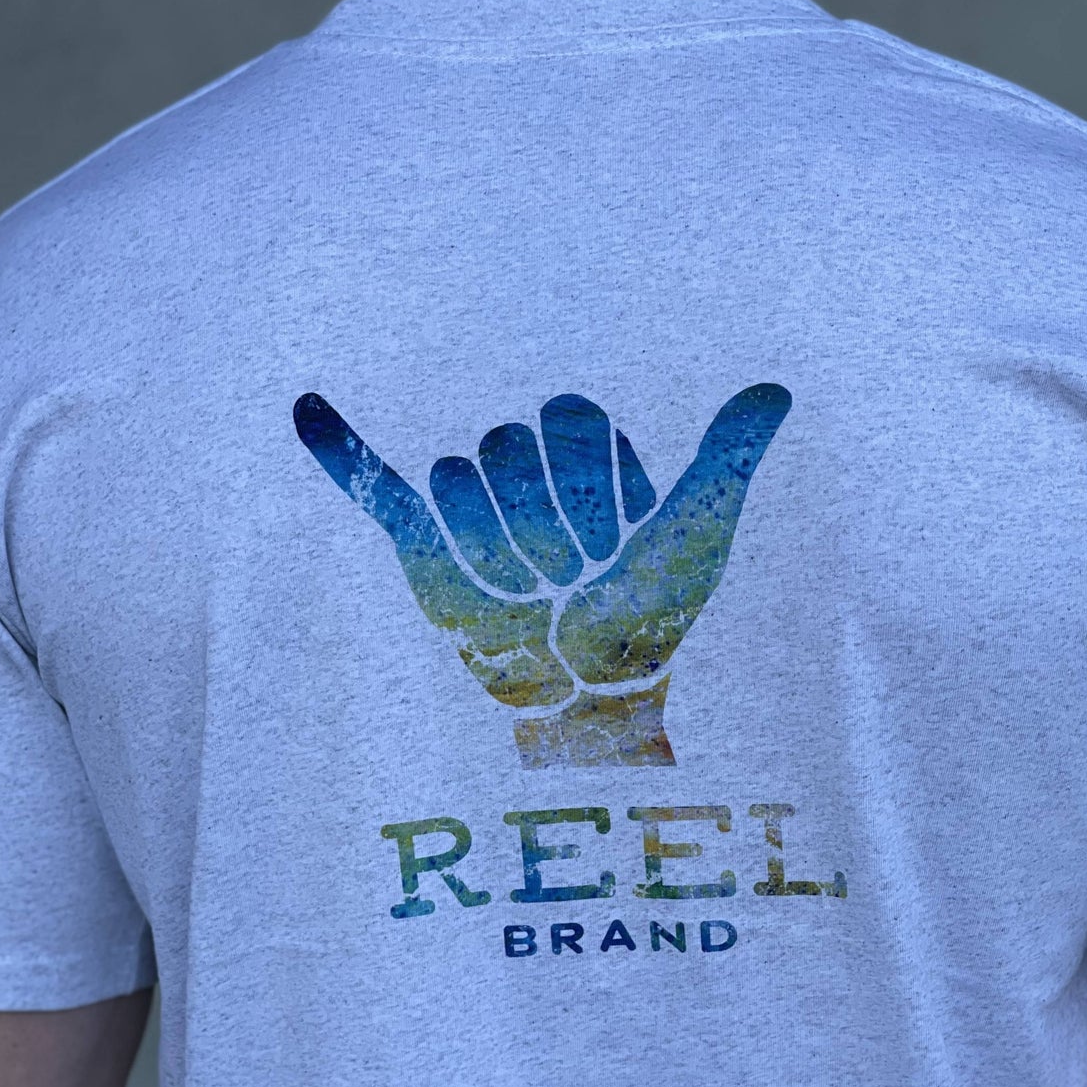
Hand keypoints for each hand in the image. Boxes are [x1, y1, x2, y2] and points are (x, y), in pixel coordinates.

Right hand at [294, 383, 791, 766]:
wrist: (593, 697)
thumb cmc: (649, 618)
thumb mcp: (695, 536)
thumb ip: (726, 458)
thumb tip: (778, 390)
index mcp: (582, 452)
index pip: (568, 415)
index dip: (594, 479)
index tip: (620, 534)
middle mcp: (523, 472)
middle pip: (511, 442)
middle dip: (547, 517)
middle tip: (573, 575)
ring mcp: (471, 509)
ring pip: (459, 476)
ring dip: (496, 543)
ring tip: (530, 592)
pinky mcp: (426, 551)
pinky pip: (377, 492)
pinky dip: (338, 452)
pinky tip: (308, 407)